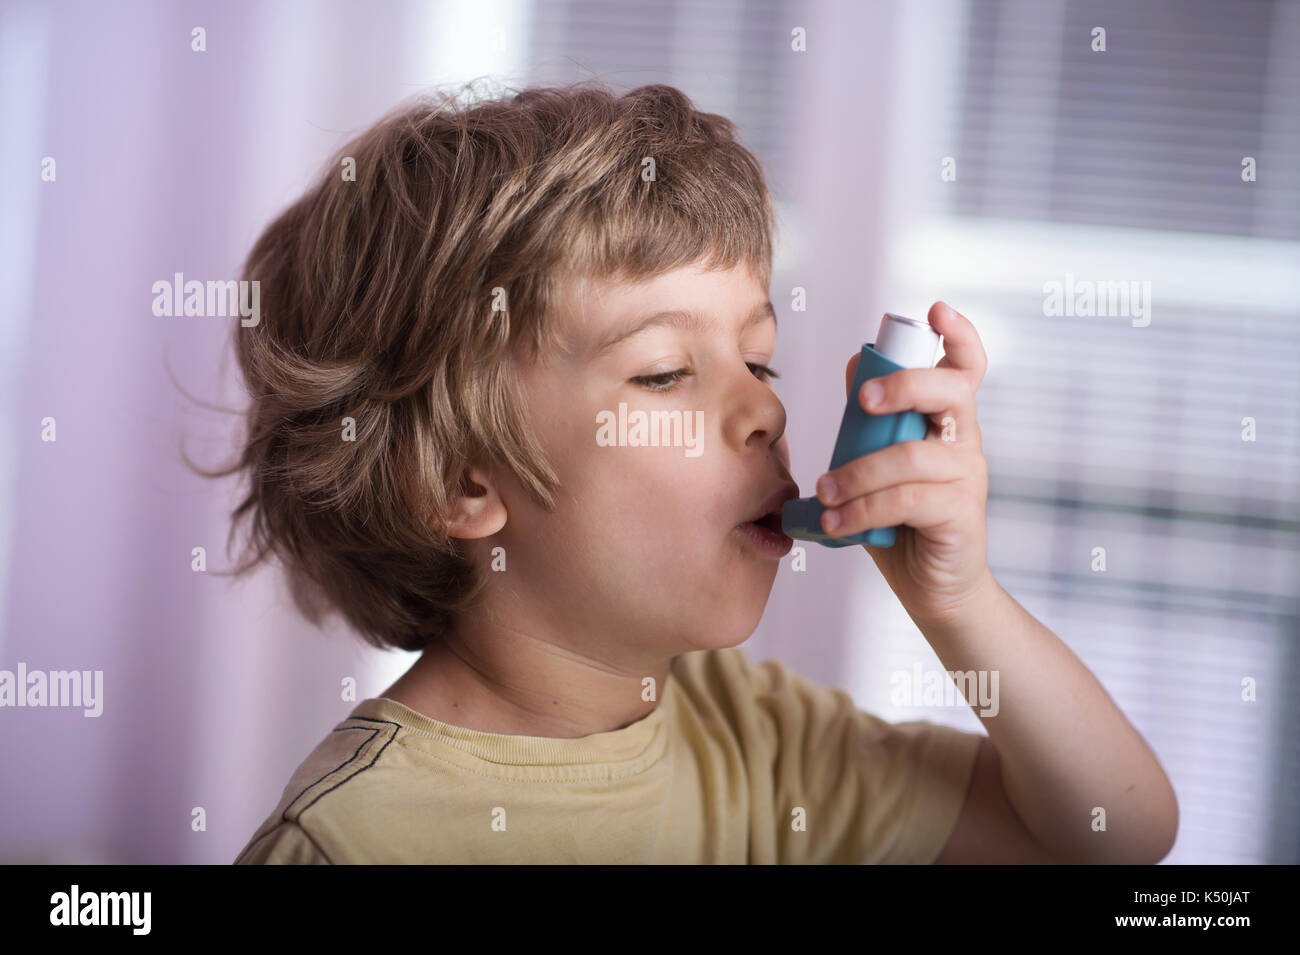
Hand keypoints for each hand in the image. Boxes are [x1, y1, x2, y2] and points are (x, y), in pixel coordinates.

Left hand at [814, 302, 994, 625]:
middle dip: (906, 385)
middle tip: (864, 401)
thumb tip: (857, 363)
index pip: (966, 367)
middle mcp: (964, 441)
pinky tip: (836, 524)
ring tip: (824, 494)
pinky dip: (863, 509)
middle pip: (951, 392)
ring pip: (913, 456)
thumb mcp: (879, 461)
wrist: (934, 588)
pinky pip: (908, 500)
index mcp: (946, 421)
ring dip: (859, 473)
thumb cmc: (901, 521)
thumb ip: (870, 419)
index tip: (935, 311)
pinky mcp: (960, 514)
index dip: (959, 334)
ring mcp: (967, 477)